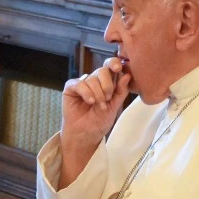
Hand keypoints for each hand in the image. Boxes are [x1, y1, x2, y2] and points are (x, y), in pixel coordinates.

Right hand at [58, 58, 131, 186]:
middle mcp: (95, 80)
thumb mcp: (115, 106)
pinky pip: (79, 83)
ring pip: (92, 78)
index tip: (117, 69)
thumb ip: (121, 91)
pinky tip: (90, 102)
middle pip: (102, 71)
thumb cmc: (99, 121)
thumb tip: (127, 75)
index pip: (111, 66)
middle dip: (107, 85)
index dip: (114, 63)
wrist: (85, 134)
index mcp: (107, 82)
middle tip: (107, 99)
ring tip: (98, 106)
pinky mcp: (71, 88)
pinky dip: (86, 92)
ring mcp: (82, 83)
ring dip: (97, 94)